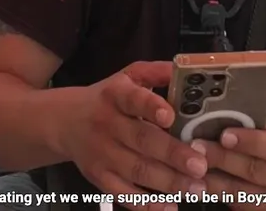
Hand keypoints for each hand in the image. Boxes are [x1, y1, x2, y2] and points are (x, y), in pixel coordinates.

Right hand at [60, 61, 208, 208]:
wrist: (64, 122)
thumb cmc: (107, 99)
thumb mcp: (127, 77)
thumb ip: (155, 72)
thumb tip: (185, 69)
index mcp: (116, 96)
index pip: (133, 99)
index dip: (150, 107)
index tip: (170, 116)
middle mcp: (107, 125)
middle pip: (141, 140)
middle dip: (173, 154)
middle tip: (200, 165)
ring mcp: (102, 154)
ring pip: (137, 170)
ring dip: (168, 182)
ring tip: (196, 188)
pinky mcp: (99, 178)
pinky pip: (123, 194)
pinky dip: (146, 204)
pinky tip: (170, 207)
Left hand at [193, 76, 265, 209]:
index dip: (250, 141)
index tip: (225, 134)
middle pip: (253, 170)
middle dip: (222, 158)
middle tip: (195, 146)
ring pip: (240, 193)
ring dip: (212, 179)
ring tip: (189, 165)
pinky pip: (236, 206)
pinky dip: (214, 195)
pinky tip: (195, 185)